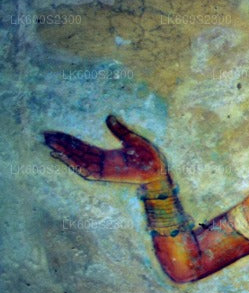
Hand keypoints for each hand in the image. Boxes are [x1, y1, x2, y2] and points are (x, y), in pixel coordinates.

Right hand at [43, 115, 167, 184]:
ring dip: (64, 154)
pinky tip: (64, 158)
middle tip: (45, 137)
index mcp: (107, 155)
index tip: (55, 134)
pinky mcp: (106, 175)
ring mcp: (104, 170)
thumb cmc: (150, 157)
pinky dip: (75, 165)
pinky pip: (86, 171)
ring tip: (50, 145)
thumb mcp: (133, 139)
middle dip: (61, 145)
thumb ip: (119, 130)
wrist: (159, 171)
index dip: (69, 141)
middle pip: (77, 153)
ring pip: (78, 161)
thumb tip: (108, 117)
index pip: (83, 147)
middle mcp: (103, 163)